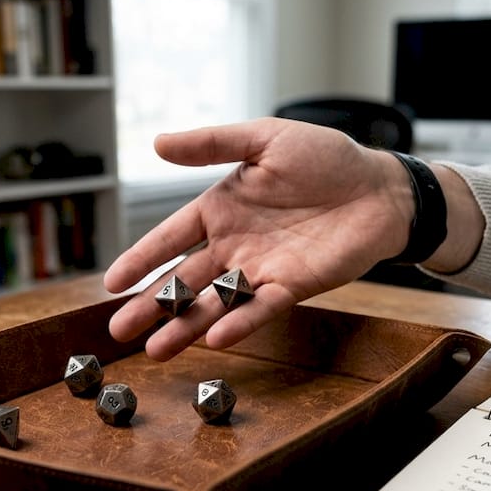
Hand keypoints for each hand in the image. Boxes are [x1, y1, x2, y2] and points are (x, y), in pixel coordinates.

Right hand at [103, 117, 414, 360]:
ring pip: (215, 302)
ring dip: (185, 326)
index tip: (111, 283)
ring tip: (156, 350)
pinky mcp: (293, 285)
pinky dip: (239, 322)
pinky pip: (260, 307)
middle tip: (118, 332)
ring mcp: (261, 268)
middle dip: (151, 306)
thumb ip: (212, 144)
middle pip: (183, 280)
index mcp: (220, 208)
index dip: (140, 259)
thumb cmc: (325, 158)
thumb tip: (156, 142)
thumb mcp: (264, 139)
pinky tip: (215, 339)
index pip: (169, 238)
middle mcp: (234, 244)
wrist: (379, 187)